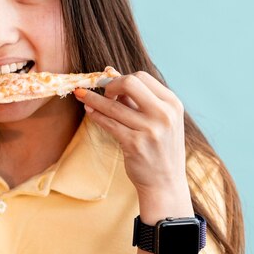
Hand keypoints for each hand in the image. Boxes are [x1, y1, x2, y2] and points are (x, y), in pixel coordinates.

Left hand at [74, 71, 188, 200]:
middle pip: (130, 83)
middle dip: (109, 85)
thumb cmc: (159, 147)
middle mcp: (164, 114)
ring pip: (113, 106)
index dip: (121, 78)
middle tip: (101, 92)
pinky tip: (89, 112)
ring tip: (82, 96)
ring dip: (93, 99)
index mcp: (172, 103)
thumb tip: (110, 72)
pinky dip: (96, 115)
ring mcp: (150, 130)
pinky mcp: (134, 144)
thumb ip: (137, 98)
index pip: (142, 77)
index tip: (109, 85)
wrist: (165, 182)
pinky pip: (108, 123)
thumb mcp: (158, 120)